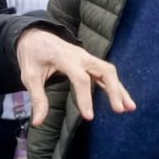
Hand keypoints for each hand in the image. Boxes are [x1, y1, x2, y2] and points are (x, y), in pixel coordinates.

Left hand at [16, 28, 135, 125]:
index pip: (81, 78)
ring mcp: (87, 57)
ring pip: (109, 71)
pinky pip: (106, 73)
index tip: (89, 117)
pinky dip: (115, 86)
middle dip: (114, 90)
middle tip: (120, 110)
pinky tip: (122, 100)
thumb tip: (38, 122)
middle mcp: (80, 55)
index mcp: (64, 57)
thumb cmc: (32, 55)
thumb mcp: (29, 76)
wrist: (35, 35)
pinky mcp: (89, 62)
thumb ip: (37, 98)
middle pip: (104, 70)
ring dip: (120, 89)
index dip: (86, 98)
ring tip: (130, 108)